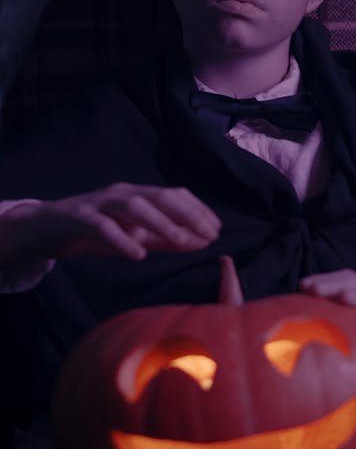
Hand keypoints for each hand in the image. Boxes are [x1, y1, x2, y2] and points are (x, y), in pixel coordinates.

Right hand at [0, 183, 221, 262]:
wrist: (45, 228)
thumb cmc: (93, 232)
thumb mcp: (132, 235)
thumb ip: (163, 239)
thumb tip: (199, 242)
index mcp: (136, 195)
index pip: (173, 195)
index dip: (197, 209)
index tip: (216, 229)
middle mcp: (121, 193)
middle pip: (159, 196)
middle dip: (187, 214)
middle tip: (209, 234)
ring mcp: (99, 203)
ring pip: (134, 206)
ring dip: (161, 223)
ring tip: (182, 241)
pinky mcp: (79, 218)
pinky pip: (102, 227)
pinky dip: (121, 239)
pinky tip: (137, 254)